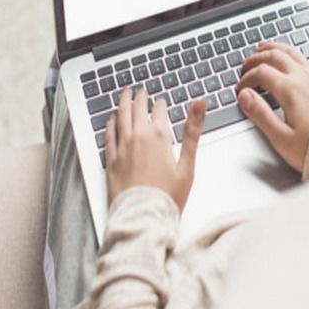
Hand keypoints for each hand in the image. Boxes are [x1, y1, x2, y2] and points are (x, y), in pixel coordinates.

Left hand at [105, 88, 205, 213]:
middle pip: (137, 109)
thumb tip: (199, 105)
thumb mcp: (188, 164)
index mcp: (159, 137)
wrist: (143, 217)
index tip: (161, 101)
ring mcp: (122, 148)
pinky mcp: (110, 160)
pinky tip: (111, 119)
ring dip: (123, 103)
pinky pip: (108, 134)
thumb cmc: (168, 197)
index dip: (161, 104)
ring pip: (120, 117)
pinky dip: (110, 123)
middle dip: (140, 97)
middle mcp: (137, 138)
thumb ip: (192, 132)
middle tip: (140, 90)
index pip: (159, 110)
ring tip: (125, 94)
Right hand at [237, 41, 308, 171]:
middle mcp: (303, 80)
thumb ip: (260, 114)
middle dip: (256, 59)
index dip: (246, 79)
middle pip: (275, 56)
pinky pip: (302, 59)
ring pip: (291, 53)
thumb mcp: (280, 136)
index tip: (240, 89)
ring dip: (273, 49)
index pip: (261, 73)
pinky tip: (287, 57)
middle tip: (244, 66)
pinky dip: (289, 53)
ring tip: (262, 48)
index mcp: (291, 91)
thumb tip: (244, 96)